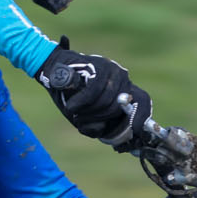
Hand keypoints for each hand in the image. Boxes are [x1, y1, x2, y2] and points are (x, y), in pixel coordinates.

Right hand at [36, 42, 151, 147]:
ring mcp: (113, 71)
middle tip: (81, 120)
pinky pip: (94, 92)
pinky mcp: (100, 66)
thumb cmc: (71, 96)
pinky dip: (81, 102)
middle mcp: (122, 79)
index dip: (141, 117)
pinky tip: (71, 106)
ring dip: (88, 112)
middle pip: (120, 108)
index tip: (136, 131)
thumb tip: (103, 131)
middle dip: (100, 119)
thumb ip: (98, 126)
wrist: (53, 71)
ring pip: (108, 102)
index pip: (143, 102)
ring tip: (74, 111)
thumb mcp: (86, 116)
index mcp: (124, 91)